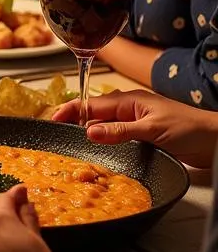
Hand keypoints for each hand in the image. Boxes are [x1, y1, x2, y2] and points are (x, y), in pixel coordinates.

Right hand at [53, 89, 217, 168]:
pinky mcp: (142, 135)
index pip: (90, 104)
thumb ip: (120, 131)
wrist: (217, 141)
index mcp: (128, 101)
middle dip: (74, 122)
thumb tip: (89, 131)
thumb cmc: (190, 130)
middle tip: (56, 137)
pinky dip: (103, 141)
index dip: (69, 110)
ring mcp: (135, 122)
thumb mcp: (152, 130)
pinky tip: (98, 151)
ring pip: (104, 125)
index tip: (51, 120)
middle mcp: (128, 109)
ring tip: (71, 144)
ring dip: (88, 133)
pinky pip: (115, 136)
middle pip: (93, 114)